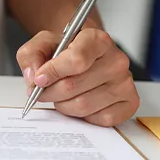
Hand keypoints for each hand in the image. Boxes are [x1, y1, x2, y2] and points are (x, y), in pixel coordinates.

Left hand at [17, 29, 139, 125]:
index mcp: (97, 40)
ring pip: (82, 105)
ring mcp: (125, 83)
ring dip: (63, 105)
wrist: (83, 58)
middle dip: (50, 92)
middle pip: (73, 86)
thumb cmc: (65, 52)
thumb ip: (31, 55)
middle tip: (43, 91)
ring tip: (60, 96)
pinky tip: (78, 102)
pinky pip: (98, 119)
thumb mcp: (42, 45)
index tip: (39, 79)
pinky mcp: (128, 103)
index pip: (76, 60)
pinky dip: (81, 116)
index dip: (52, 73)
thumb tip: (34, 76)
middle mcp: (116, 60)